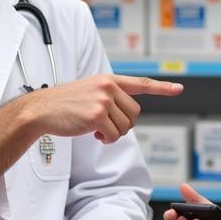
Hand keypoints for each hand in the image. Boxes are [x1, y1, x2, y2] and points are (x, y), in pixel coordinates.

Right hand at [20, 74, 183, 143]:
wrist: (42, 109)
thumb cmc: (65, 103)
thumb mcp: (90, 90)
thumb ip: (110, 96)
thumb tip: (127, 115)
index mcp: (109, 79)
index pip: (141, 83)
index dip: (162, 88)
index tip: (179, 89)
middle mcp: (108, 87)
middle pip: (134, 113)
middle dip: (123, 124)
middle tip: (105, 127)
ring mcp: (103, 100)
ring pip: (125, 126)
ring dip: (113, 134)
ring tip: (97, 130)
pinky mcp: (97, 115)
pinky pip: (114, 135)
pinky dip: (106, 140)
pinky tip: (93, 135)